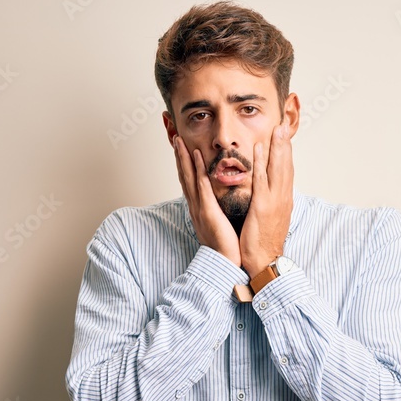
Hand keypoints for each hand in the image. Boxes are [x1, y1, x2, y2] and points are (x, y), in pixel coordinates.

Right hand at [174, 135, 240, 267]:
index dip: (183, 164)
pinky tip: (196, 156)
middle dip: (179, 156)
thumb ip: (216, 210)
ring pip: (189, 178)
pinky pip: (202, 187)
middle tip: (174, 137)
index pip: (189, 182)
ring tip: (179, 141)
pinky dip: (198, 170)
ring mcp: (200, 208)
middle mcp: (195, 206)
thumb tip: (216, 202)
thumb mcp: (218, 224)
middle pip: (184, 176)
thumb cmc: (226, 246)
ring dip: (184, 158)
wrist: (226, 263)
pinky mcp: (208, 211)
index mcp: (198, 208)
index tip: (181, 149)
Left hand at [240, 124, 293, 277]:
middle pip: (285, 165)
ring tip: (276, 129)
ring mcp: (274, 201)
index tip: (284, 136)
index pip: (286, 171)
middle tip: (283, 124)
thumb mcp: (270, 218)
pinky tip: (259, 148)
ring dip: (277, 147)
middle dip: (284, 144)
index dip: (286, 152)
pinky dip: (262, 162)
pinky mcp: (263, 206)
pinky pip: (262, 179)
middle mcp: (282, 197)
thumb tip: (269, 194)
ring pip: (277, 168)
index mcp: (283, 200)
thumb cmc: (264, 242)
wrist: (265, 262)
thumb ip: (271, 203)